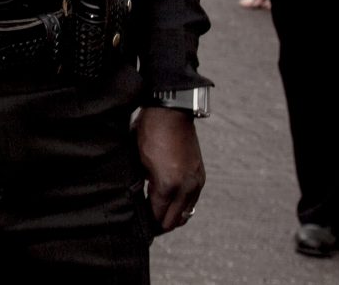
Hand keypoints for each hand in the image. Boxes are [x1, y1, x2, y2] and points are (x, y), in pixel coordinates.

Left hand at [136, 107, 203, 232]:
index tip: (140, 227)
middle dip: (160, 225)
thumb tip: (141, 200)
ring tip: (159, 217)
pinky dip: (182, 206)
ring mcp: (195, 182)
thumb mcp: (138, 159)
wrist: (171, 112)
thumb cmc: (149, 132)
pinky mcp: (200, 176)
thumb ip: (142, 184)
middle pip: (174, 220)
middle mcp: (185, 187)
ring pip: (186, 213)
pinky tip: (171, 203)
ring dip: (173, 217)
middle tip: (148, 227)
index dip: (148, 224)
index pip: (158, 216)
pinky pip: (193, 200)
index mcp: (167, 184)